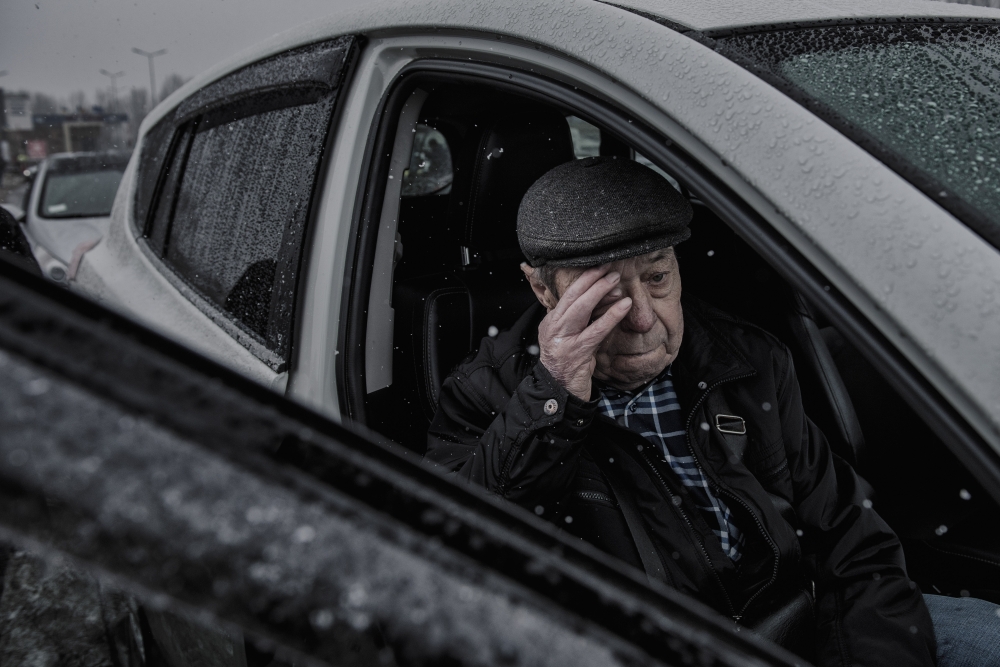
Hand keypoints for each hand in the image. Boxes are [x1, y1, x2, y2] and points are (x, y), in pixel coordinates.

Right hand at [537, 266, 631, 400]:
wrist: (560, 391)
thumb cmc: (568, 364)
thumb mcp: (567, 337)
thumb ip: (578, 319)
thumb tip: (599, 297)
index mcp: (551, 322)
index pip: (567, 295)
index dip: (584, 280)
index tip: (599, 268)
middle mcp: (553, 328)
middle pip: (572, 297)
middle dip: (591, 280)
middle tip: (608, 268)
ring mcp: (563, 340)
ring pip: (581, 309)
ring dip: (600, 292)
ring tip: (615, 281)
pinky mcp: (577, 352)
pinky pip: (596, 330)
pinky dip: (611, 316)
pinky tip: (624, 306)